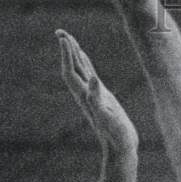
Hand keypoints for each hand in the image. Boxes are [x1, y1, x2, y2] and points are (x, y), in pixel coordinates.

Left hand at [56, 29, 137, 152]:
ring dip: (73, 55)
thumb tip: (93, 80)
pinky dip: (85, 64)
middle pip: (72, 68)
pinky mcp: (102, 98)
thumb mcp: (109, 117)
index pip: (71, 71)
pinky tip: (84, 59)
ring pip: (80, 71)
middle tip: (60, 31)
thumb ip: (98, 99)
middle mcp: (87, 94)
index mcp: (86, 97)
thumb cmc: (116, 136)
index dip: (67, 54)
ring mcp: (94, 96)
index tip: (64, 37)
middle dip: (66, 50)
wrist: (121, 150)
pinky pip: (90, 76)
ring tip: (69, 39)